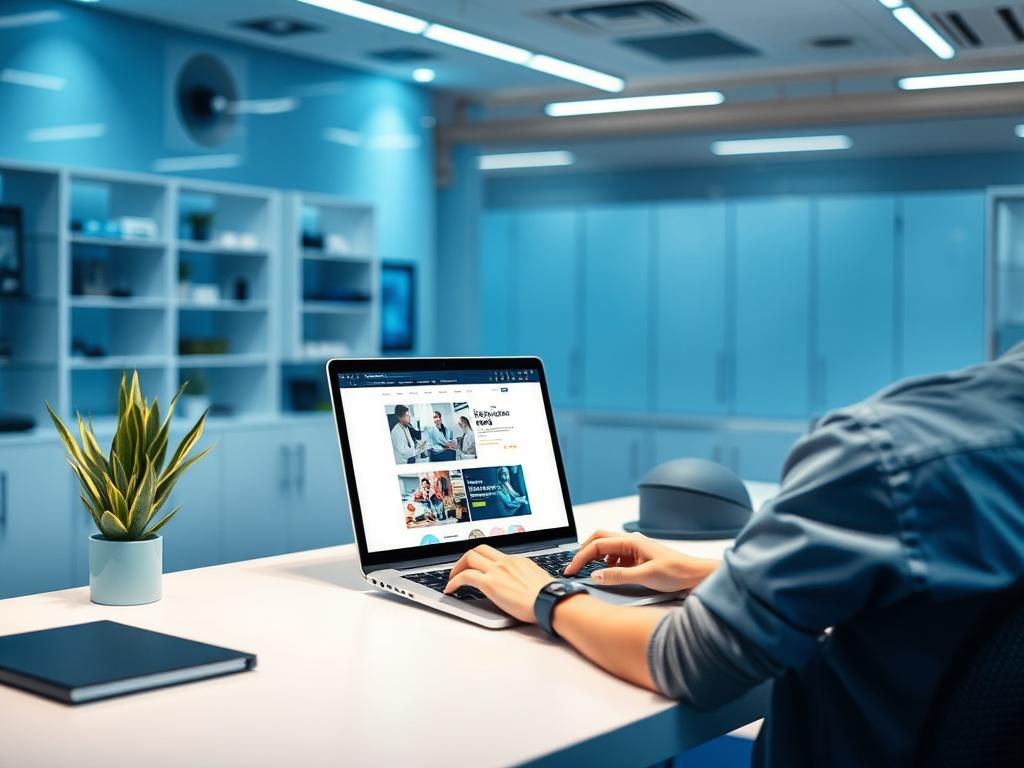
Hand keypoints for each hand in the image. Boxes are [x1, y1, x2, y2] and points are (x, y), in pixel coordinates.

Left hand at [444, 545, 554, 622]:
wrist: (550, 600)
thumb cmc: (548, 596)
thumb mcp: (536, 581)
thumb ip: (524, 579)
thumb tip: (521, 586)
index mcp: (517, 561)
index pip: (495, 554)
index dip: (482, 560)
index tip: (478, 567)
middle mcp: (505, 561)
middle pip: (480, 549)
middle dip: (466, 558)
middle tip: (460, 568)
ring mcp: (497, 570)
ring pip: (470, 557)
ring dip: (457, 567)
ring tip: (452, 578)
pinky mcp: (490, 583)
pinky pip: (465, 577)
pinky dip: (454, 581)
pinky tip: (450, 589)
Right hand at [564, 530, 718, 591]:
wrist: (695, 575)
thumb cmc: (675, 572)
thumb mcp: (644, 576)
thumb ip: (618, 576)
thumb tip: (595, 576)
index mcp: (630, 542)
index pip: (597, 545)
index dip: (581, 557)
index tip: (571, 570)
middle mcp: (631, 542)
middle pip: (599, 539)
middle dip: (583, 552)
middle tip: (573, 567)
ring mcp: (634, 550)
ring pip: (607, 549)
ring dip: (595, 559)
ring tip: (588, 573)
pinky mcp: (638, 558)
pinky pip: (616, 558)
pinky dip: (607, 565)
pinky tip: (609, 576)